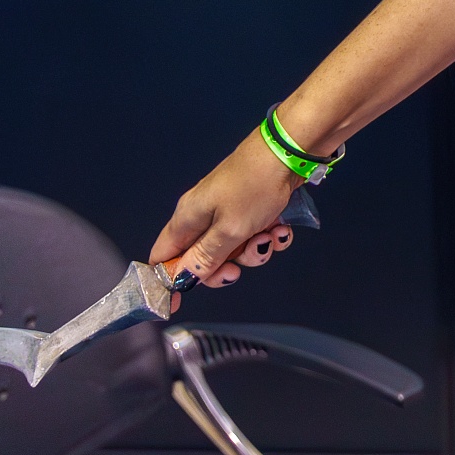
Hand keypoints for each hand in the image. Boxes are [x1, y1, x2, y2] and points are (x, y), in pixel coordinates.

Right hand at [149, 128, 301, 288]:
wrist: (291, 150)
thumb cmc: (255, 186)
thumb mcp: (229, 230)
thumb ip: (206, 257)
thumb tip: (181, 277)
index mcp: (187, 218)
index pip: (163, 257)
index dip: (168, 281)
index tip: (177, 303)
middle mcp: (204, 214)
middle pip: (202, 259)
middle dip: (224, 268)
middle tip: (238, 269)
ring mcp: (230, 210)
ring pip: (235, 248)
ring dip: (255, 251)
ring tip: (269, 236)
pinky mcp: (254, 207)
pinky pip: (256, 234)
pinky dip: (270, 236)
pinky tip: (281, 228)